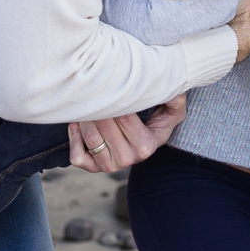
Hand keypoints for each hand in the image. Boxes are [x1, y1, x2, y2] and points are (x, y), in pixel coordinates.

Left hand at [68, 94, 185, 172]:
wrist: (144, 138)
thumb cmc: (157, 118)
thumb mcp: (173, 108)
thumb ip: (175, 99)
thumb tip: (174, 89)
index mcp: (146, 146)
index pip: (124, 117)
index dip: (114, 98)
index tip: (110, 82)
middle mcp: (128, 159)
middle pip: (104, 125)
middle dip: (97, 104)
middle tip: (95, 87)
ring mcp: (110, 166)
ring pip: (90, 138)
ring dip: (85, 116)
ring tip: (87, 102)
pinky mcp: (94, 168)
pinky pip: (77, 156)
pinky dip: (74, 137)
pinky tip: (77, 122)